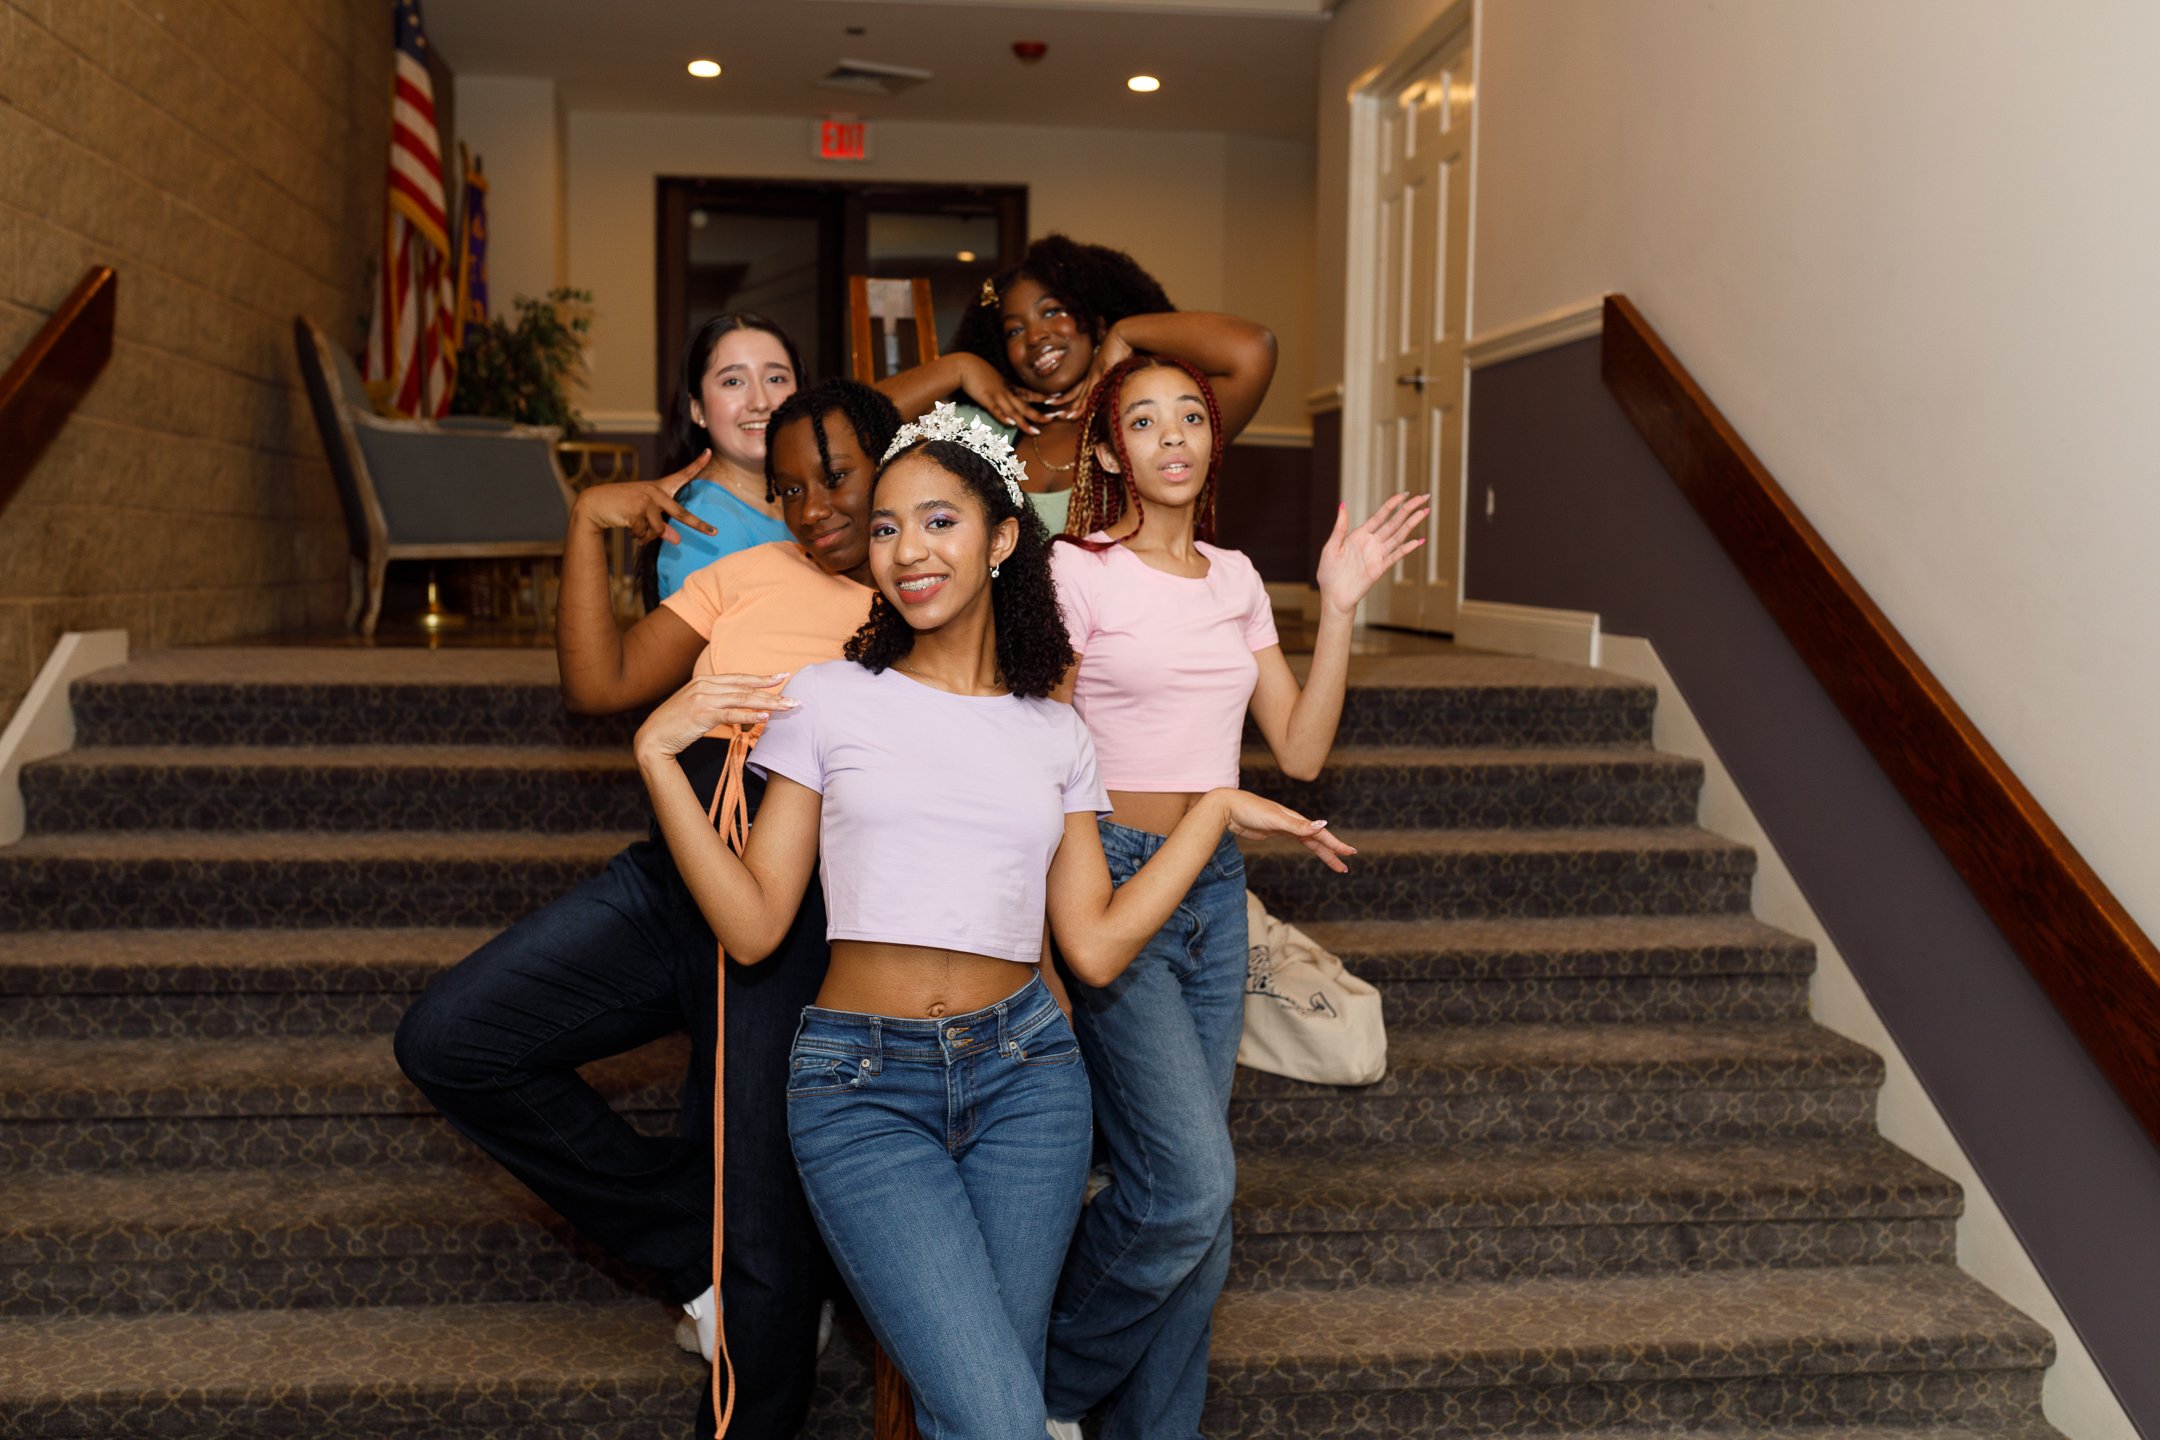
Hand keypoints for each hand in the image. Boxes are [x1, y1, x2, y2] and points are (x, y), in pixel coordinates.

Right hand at [574, 450, 717, 545]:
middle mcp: (655, 492)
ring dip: (647, 536)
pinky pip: (644, 533)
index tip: (709, 452)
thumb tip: (677, 540)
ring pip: (658, 530)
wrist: (595, 504)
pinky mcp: (636, 510)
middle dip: (698, 525)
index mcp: (659, 489)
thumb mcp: (644, 517)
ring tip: (635, 528)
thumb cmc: (622, 509)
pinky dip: (637, 536)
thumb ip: (662, 527)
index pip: (681, 475)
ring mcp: (646, 500)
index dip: (697, 464)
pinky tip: (627, 526)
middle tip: (714, 533)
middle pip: (680, 513)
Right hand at [634, 673, 795, 760]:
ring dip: (768, 703)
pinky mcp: (702, 714)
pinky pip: (732, 714)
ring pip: (743, 699)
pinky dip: (750, 715)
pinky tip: (765, 717)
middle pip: (746, 688)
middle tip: (795, 698)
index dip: (761, 679)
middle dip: (773, 693)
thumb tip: (739, 709)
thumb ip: (715, 703)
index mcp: (704, 681)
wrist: (651, 738)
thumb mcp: (695, 708)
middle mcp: (705, 686)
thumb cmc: (674, 726)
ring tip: (787, 707)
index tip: (782, 677)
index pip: (739, 678)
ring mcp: (703, 699)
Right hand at [955, 356, 1057, 434]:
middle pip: (1025, 405)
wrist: (965, 366)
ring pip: (1013, 411)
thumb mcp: (995, 380)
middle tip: (1051, 421)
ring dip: (1024, 422)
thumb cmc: (978, 373)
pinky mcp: (986, 398)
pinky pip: (996, 409)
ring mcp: (997, 395)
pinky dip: (1003, 416)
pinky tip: (1011, 424)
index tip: (1056, 399)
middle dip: (1038, 415)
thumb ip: (1002, 388)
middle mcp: (1006, 392)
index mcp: (1009, 387)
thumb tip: (1008, 397)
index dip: (1042, 397)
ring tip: (1035, 432)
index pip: (1029, 394)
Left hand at [1061, 325, 1133, 421]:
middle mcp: (1092, 373)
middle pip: (1077, 393)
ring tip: (1066, 417)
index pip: (1078, 388)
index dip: (1069, 397)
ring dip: (1076, 407)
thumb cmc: (1121, 347)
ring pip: (1083, 393)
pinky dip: (1088, 399)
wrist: (1122, 335)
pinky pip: (1094, 388)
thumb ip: (1111, 374)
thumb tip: (1113, 384)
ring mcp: (1096, 372)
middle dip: (1068, 406)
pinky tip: (1083, 408)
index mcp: (1093, 372)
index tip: (1060, 404)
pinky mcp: (1102, 371)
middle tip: (1057, 416)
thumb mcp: (1114, 364)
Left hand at [1218, 790, 1355, 873]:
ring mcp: (1284, 827)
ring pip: (1309, 842)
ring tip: (1334, 863)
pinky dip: (1308, 845)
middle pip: (1318, 840)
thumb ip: (1299, 825)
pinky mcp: (1274, 831)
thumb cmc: (1251, 810)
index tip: (1351, 853)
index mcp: (1296, 819)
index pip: (1321, 834)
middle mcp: (1293, 822)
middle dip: (1332, 853)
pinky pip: (1298, 840)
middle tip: (1345, 867)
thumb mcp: (1276, 819)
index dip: (1336, 845)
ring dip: (1322, 852)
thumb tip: (1323, 824)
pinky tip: (1312, 847)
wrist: (1228, 807)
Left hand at [1316, 493, 1431, 617]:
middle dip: (1409, 509)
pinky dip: (1407, 548)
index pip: (1381, 515)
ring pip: (1398, 536)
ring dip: (1412, 524)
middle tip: (1425, 497)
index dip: (1392, 504)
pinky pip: (1395, 556)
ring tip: (1425, 512)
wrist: (1333, 596)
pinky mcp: (1379, 569)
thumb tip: (1342, 504)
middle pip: (1394, 522)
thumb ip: (1340, 527)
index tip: (1405, 494)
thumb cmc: (1329, 572)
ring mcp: (1377, 555)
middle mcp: (1372, 543)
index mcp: (1360, 535)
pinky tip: (1418, 540)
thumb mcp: (1331, 546)